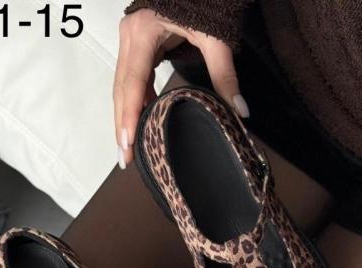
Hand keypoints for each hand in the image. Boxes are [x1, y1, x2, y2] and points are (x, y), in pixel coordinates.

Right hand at [114, 9, 248, 168]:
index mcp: (143, 32)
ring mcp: (130, 38)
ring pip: (123, 85)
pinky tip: (141, 122)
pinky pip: (132, 77)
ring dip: (126, 116)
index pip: (132, 84)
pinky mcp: (137, 42)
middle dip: (122, 125)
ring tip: (129, 148)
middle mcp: (129, 35)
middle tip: (124, 158)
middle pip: (121, 89)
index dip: (128, 116)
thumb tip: (240, 111)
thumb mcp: (215, 38)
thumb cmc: (205, 1)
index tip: (127, 144)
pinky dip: (135, 100)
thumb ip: (225, 75)